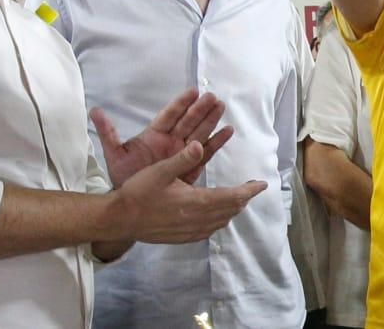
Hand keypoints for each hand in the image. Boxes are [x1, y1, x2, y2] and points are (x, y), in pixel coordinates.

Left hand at [93, 88, 232, 186]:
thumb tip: (95, 111)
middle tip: (213, 97)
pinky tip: (227, 131)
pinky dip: (216, 142)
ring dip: (210, 120)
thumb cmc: (124, 177)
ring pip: (198, 132)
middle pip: (187, 121)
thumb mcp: (115, 155)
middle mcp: (170, 140)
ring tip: (221, 106)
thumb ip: (109, 133)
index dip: (180, 103)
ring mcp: (182, 152)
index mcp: (154, 135)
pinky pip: (206, 151)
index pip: (169, 115)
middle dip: (200, 109)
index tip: (193, 91)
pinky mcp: (190, 166)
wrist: (132, 203)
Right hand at [114, 140, 266, 243]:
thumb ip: (182, 158)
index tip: (262, 184)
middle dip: (244, 198)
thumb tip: (201, 145)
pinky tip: (216, 216)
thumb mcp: (160, 170)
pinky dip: (219, 220)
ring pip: (221, 222)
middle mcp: (197, 219)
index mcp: (196, 201)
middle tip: (252, 188)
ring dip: (232, 210)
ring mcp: (190, 231)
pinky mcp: (182, 238)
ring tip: (238, 199)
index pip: (232, 197)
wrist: (121, 220)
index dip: (249, 190)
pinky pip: (209, 230)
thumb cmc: (139, 192)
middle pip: (230, 210)